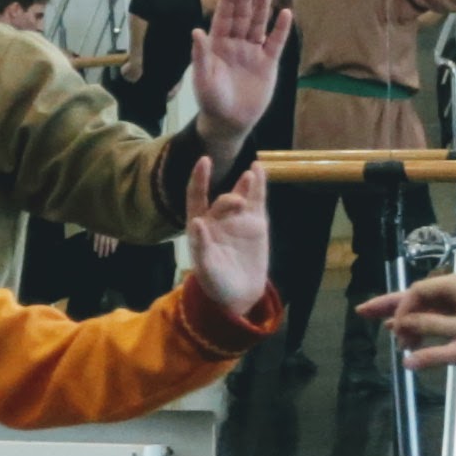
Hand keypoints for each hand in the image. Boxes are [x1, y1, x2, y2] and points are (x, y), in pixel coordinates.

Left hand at [178, 152, 268, 316]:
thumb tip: (197, 221)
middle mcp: (217, 218)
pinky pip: (257, 200)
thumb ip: (201, 245)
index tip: (204, 161)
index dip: (199, 179)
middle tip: (238, 203)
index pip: (196, 197)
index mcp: (200, 226)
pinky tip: (259, 170)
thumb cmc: (215, 282)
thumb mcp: (205, 267)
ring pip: (240, 194)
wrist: (238, 294)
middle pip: (222, 200)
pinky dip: (259, 185)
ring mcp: (238, 219)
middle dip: (229, 198)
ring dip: (244, 183)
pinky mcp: (256, 223)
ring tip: (250, 173)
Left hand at [189, 0, 286, 132]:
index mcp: (217, 44)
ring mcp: (252, 51)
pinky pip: (275, 43)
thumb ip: (200, 55)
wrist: (230, 121)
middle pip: (242, 16)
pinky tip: (286, 13)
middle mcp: (235, 43)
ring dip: (262, 7)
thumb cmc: (211, 100)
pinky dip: (280, 29)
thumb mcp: (203, 78)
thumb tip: (195, 31)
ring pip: (258, 25)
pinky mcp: (268, 63)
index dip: (227, 1)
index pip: (223, 17)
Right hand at [374, 265, 455, 372]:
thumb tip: (401, 325)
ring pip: (424, 306)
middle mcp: (453, 287)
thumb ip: (429, 326)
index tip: (397, 329)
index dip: (402, 310)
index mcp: (452, 285)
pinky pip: (435, 314)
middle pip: (414, 295)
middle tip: (361, 311)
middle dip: (390, 305)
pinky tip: (409, 334)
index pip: (416, 293)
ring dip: (408, 321)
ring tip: (388, 333)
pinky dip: (422, 324)